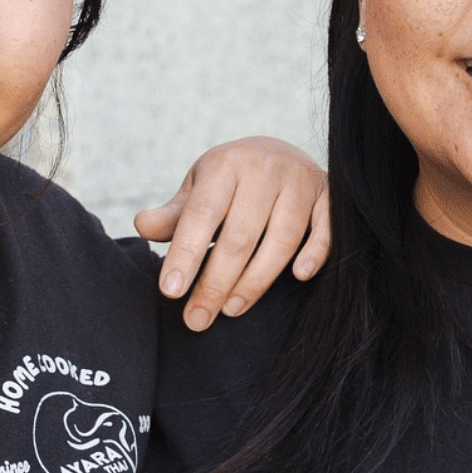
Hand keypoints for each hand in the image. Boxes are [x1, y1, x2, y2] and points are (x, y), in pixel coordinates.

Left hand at [134, 137, 329, 330]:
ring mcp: (300, 181)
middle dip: (215, 283)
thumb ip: (175, 215)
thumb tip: (142, 226)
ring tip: (231, 310)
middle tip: (197, 319)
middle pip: (239, 236)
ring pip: (281, 239)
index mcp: (225, 164)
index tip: (170, 292)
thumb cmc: (232, 181)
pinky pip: (326, 228)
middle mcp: (264, 168)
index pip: (201, 215)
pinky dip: (315, 252)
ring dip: (256, 280)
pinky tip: (299, 277)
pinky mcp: (329, 195)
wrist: (280, 153)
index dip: (185, 255)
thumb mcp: (199, 190)